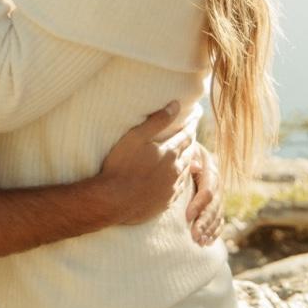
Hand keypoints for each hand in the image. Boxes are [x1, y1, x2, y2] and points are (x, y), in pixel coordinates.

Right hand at [97, 101, 193, 226]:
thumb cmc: (121, 165)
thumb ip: (157, 121)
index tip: (195, 118)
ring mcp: (171, 188)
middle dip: (192, 140)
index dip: (190, 126)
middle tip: (193, 132)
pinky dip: (183, 178)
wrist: (113, 200)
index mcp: (169, 153)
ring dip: (189, 159)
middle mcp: (175, 171)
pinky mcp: (166, 202)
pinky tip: (180, 177)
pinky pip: (180, 187)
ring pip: (186, 170)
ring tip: (189, 152)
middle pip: (189, 152)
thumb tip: (176, 105)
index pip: (186, 136)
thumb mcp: (136, 137)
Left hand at [186, 145, 222, 245]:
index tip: (187, 217)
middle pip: (214, 207)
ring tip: (200, 242)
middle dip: (204, 223)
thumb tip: (195, 166)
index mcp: (211, 170)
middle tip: (194, 236)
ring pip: (218, 216)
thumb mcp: (187, 150)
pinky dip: (214, 232)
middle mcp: (218, 184)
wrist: (192, 150)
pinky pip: (219, 220)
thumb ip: (190, 158)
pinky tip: (208, 242)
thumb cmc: (185, 151)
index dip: (199, 205)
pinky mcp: (217, 204)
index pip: (208, 191)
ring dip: (210, 230)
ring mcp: (219, 195)